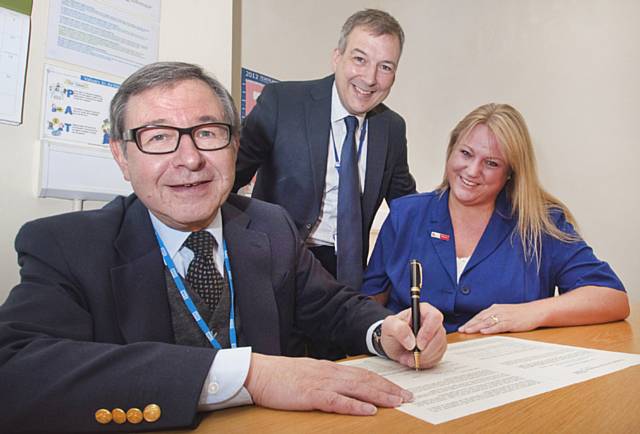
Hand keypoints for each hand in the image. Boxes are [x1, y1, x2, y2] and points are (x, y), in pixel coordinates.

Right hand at [244, 353, 412, 414]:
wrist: (260, 373)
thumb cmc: (282, 376)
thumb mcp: (309, 373)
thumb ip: (327, 379)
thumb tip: (345, 387)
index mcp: (330, 368)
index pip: (363, 374)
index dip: (383, 382)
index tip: (400, 389)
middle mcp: (331, 373)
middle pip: (366, 380)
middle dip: (389, 389)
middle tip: (409, 397)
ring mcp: (322, 383)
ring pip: (358, 389)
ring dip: (380, 396)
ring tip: (398, 402)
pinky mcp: (311, 395)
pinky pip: (337, 401)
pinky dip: (355, 406)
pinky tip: (368, 411)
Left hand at [380, 303, 446, 368]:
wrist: (393, 344)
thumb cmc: (392, 331)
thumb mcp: (389, 326)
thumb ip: (398, 329)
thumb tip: (411, 341)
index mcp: (423, 310)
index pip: (435, 317)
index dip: (429, 332)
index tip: (419, 345)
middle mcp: (433, 321)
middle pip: (439, 336)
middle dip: (425, 351)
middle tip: (411, 356)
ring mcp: (437, 335)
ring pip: (439, 348)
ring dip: (424, 358)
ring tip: (409, 358)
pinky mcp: (438, 347)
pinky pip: (438, 357)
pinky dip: (426, 362)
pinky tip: (415, 360)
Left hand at [458, 303, 542, 333]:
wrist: (535, 311)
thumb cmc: (520, 314)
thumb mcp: (505, 313)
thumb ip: (495, 317)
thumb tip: (484, 325)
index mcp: (495, 308)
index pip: (479, 315)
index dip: (470, 321)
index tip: (462, 327)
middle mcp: (497, 311)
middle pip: (480, 318)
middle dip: (470, 324)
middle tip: (461, 330)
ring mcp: (504, 316)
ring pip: (487, 322)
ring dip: (476, 327)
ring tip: (468, 331)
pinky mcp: (510, 322)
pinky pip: (498, 326)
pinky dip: (490, 329)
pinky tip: (484, 331)